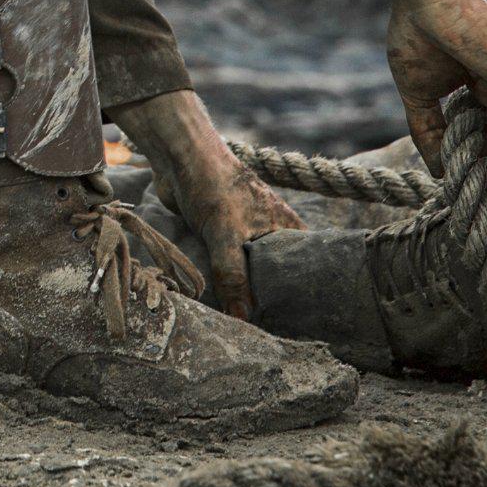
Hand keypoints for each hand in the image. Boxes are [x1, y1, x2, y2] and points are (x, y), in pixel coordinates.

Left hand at [111, 88, 301, 319]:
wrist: (178, 155)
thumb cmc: (213, 186)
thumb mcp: (227, 234)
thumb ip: (234, 277)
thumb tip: (243, 319)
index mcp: (286, 228)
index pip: (307, 267)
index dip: (308, 292)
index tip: (306, 322)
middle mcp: (268, 231)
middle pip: (275, 273)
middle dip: (271, 297)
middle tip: (271, 331)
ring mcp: (243, 232)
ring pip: (247, 269)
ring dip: (242, 290)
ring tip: (245, 325)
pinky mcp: (217, 234)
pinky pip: (225, 263)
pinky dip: (222, 279)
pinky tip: (219, 302)